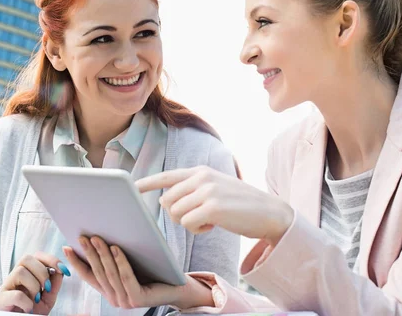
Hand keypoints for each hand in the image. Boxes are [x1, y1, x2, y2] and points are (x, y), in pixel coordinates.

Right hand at [0, 252, 70, 313]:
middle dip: (42, 272)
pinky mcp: (0, 300)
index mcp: (27, 273)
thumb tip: (61, 271)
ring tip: (36, 299)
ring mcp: (6, 287)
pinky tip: (29, 308)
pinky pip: (16, 294)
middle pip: (26, 258)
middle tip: (47, 287)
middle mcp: (14, 276)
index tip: (64, 270)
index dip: (52, 259)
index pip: (37, 256)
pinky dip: (27, 302)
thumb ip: (54, 284)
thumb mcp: (47, 298)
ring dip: (34, 286)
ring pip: (20, 272)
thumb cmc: (32, 311)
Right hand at [63, 236, 212, 309]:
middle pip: (98, 272)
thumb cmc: (154, 272)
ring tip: (97, 238)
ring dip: (102, 255)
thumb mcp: (129, 264)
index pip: (89, 276)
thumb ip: (114, 259)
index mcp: (109, 291)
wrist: (178, 287)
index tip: (66, 247)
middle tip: (82, 237)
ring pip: (110, 274)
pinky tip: (116, 248)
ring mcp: (126, 301)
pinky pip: (127, 278)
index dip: (77, 262)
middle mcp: (115, 298)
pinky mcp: (138, 299)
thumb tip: (98, 238)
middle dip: (89, 253)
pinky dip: (120, 262)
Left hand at [137, 166, 293, 245]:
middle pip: (167, 201)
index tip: (131, 187)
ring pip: (176, 213)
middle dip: (177, 215)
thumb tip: (164, 202)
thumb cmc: (239, 205)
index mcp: (200, 172)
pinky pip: (189, 223)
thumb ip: (192, 189)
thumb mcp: (215, 188)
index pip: (166, 176)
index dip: (147, 183)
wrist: (270, 212)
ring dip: (189, 223)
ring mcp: (207, 190)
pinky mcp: (213, 207)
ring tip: (209, 221)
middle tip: (198, 218)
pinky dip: (198, 230)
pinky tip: (213, 226)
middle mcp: (201, 177)